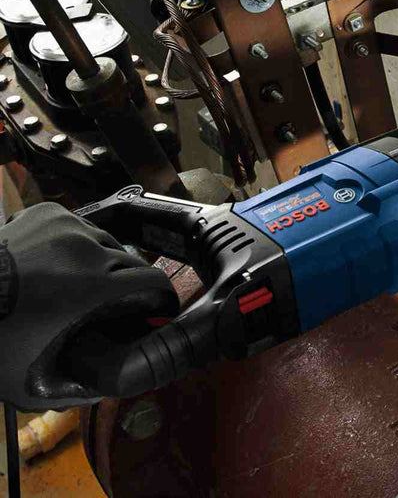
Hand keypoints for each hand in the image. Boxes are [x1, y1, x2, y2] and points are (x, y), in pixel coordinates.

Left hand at [0, 202, 177, 410]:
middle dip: (128, 285)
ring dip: (100, 262)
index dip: (159, 300)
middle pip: (133, 263)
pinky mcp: (49, 213)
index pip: (155, 283)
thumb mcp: (31, 382)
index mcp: (94, 286)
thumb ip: (78, 391)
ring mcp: (68, 225)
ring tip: (77, 283)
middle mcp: (88, 249)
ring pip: (106, 242)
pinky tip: (57, 262)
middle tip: (110, 304)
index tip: (156, 310)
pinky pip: (79, 226)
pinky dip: (74, 243)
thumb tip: (109, 389)